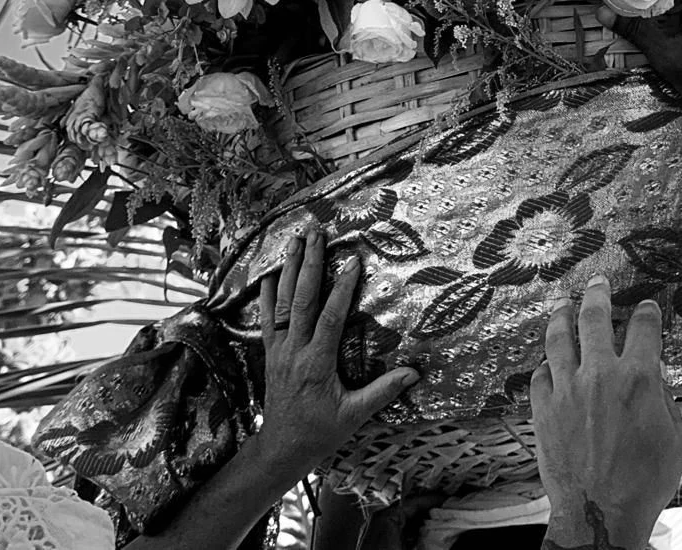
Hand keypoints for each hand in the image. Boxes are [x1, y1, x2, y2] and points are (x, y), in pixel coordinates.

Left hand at [256, 228, 419, 476]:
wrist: (283, 447)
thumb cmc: (321, 432)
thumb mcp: (355, 415)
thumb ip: (383, 392)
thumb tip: (414, 373)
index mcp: (317, 363)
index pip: (330, 318)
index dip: (342, 289)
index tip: (352, 261)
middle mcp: (295, 350)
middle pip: (301, 299)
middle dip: (309, 264)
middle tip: (316, 234)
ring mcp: (279, 349)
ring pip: (282, 302)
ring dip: (288, 269)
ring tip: (294, 241)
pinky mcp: (269, 352)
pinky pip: (266, 319)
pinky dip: (267, 295)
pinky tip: (270, 275)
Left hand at [532, 275, 681, 549]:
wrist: (600, 512)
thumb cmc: (643, 483)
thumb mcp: (674, 438)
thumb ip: (662, 399)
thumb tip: (652, 379)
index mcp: (637, 380)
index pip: (643, 329)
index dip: (647, 313)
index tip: (646, 306)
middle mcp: (598, 375)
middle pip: (593, 318)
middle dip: (598, 295)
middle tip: (598, 283)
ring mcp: (566, 388)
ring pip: (557, 337)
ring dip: (561, 316)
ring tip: (563, 305)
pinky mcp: (543, 406)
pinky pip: (540, 374)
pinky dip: (546, 364)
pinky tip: (548, 361)